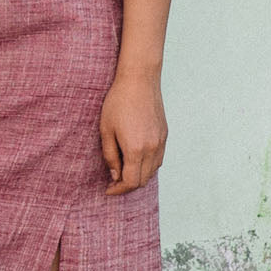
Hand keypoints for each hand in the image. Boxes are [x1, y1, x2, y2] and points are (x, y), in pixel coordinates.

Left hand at [99, 72, 166, 194]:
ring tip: (123, 171)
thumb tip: (115, 175)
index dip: (118, 190)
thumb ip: (110, 155)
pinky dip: (147, 166)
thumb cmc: (118, 102)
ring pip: (152, 172)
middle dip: (127, 186)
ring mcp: (160, 142)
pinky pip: (158, 159)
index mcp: (135, 149)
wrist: (140, 80)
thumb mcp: (106, 130)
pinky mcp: (164, 135)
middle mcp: (152, 149)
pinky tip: (136, 160)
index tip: (108, 189)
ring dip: (138, 176)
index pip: (130, 182)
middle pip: (142, 180)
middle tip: (113, 182)